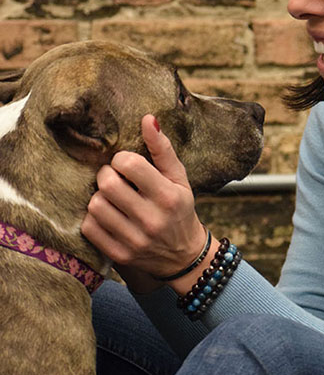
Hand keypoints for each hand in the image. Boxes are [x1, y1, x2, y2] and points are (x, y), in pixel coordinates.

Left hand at [81, 115, 207, 291]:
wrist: (183, 256)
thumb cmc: (179, 208)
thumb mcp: (179, 178)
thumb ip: (163, 149)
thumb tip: (147, 118)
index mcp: (168, 197)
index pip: (129, 164)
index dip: (121, 159)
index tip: (126, 164)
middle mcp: (152, 220)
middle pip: (107, 184)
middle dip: (106, 175)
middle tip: (114, 178)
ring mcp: (135, 241)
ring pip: (95, 206)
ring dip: (99, 197)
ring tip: (111, 197)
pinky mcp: (120, 256)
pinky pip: (89, 229)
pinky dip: (93, 218)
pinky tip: (107, 215)